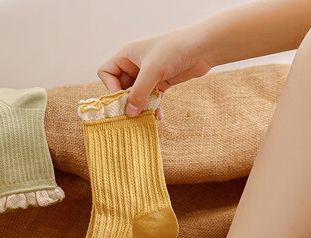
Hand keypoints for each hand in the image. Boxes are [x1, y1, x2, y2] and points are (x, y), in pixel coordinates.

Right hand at [97, 24, 214, 118]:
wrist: (204, 47)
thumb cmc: (175, 50)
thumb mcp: (152, 72)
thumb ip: (138, 94)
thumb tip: (129, 114)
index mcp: (127, 55)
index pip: (106, 72)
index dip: (110, 87)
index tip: (122, 98)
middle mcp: (135, 64)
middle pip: (120, 87)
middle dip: (126, 101)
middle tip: (132, 114)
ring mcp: (148, 74)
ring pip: (136, 95)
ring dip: (140, 107)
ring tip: (145, 117)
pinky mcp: (160, 81)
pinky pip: (150, 98)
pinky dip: (152, 107)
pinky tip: (158, 115)